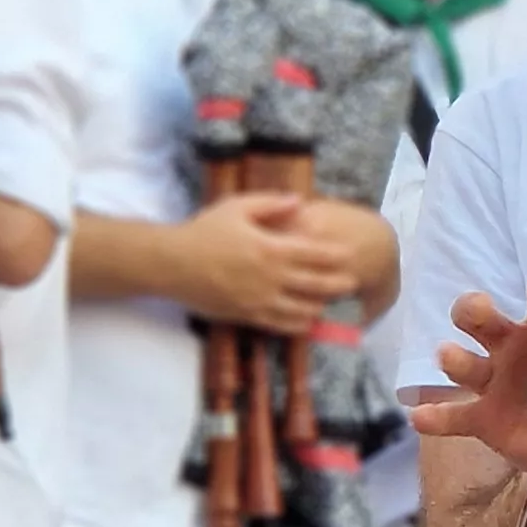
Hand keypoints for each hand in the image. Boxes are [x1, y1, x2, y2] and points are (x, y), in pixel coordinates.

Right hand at [176, 193, 359, 336]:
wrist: (172, 264)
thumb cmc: (204, 231)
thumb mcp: (237, 207)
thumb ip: (271, 204)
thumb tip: (300, 202)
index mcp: (271, 248)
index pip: (315, 253)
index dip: (336, 255)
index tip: (351, 254)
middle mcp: (271, 277)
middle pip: (316, 284)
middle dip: (338, 284)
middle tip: (354, 282)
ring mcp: (260, 300)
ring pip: (302, 309)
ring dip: (321, 305)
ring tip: (331, 301)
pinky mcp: (248, 316)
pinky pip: (281, 325)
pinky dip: (298, 325)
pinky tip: (307, 322)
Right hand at [406, 276, 526, 468]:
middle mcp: (512, 346)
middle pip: (480, 313)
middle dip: (477, 310)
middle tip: (492, 321)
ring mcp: (493, 381)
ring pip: (461, 359)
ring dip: (454, 357)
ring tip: (453, 358)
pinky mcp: (483, 418)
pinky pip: (454, 417)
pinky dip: (436, 416)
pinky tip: (422, 416)